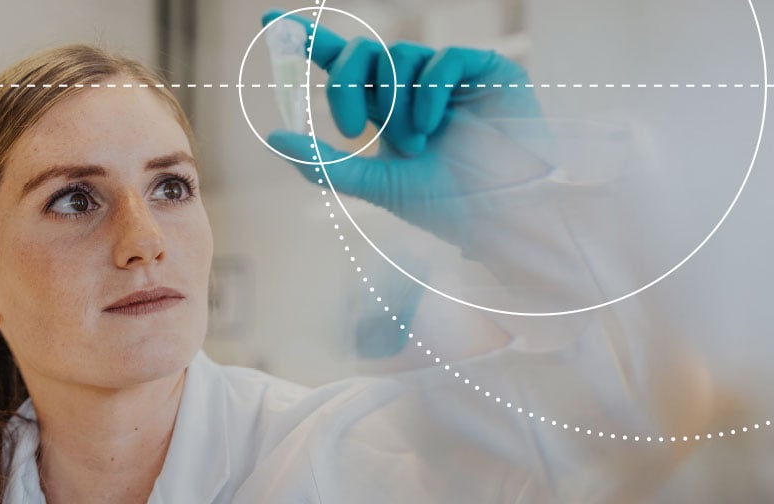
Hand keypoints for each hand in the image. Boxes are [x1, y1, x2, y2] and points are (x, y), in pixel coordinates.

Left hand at [260, 10, 556, 246]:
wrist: (505, 217)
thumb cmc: (449, 205)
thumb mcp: (378, 185)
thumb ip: (326, 163)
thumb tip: (273, 137)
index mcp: (387, 106)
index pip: (343, 62)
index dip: (308, 38)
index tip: (268, 19)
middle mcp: (414, 84)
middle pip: (362, 52)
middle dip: (346, 85)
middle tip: (350, 129)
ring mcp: (450, 74)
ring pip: (399, 58)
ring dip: (397, 106)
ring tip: (418, 145)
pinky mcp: (486, 69)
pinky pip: (442, 59)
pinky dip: (430, 92)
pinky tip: (436, 126)